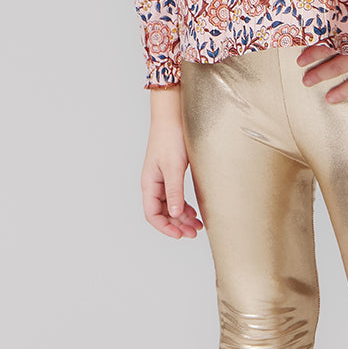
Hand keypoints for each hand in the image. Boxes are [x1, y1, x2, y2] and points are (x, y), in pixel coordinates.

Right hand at [141, 89, 202, 239]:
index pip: (152, 214)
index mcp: (149, 183)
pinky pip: (176, 195)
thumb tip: (175, 214)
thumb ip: (174, 191)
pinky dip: (185, 205)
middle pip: (163, 212)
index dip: (166, 227)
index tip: (181, 234)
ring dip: (183, 217)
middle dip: (178, 224)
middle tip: (195, 233)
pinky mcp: (173, 171)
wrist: (174, 114)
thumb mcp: (174, 166)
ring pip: (171, 205)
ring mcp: (163, 177)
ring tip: (198, 225)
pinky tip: (196, 210)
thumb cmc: (171, 137)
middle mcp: (154, 183)